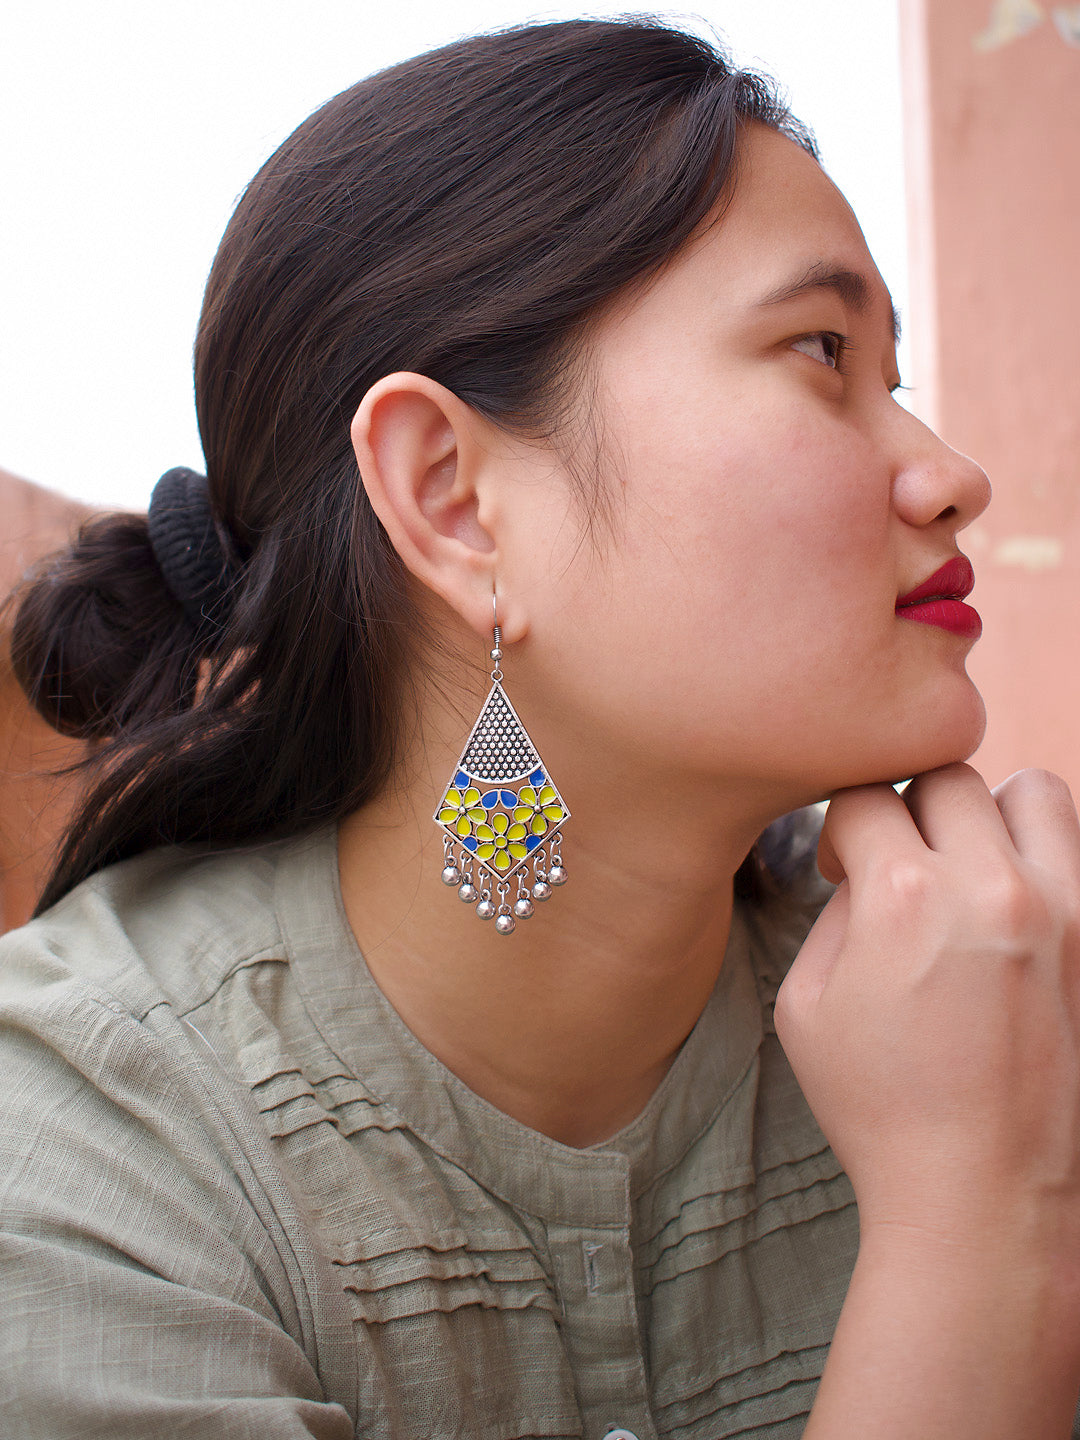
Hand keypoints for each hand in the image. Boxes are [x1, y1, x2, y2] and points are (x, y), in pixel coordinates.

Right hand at [776, 764, 1079, 1271]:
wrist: (982, 1196)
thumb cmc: (883, 1110)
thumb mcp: (806, 1006)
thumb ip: (835, 912)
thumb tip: (867, 866)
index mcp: (902, 900)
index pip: (863, 796)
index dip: (840, 830)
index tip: (843, 868)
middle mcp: (991, 888)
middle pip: (946, 776)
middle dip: (911, 812)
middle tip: (904, 868)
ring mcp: (1065, 912)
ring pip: (1033, 791)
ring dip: (993, 817)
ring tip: (973, 873)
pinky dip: (1045, 862)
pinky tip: (1017, 913)